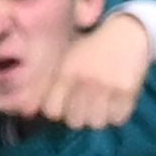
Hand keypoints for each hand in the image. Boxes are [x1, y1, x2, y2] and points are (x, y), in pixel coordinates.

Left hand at [43, 16, 155, 130]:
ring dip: (99, 117)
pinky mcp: (128, 90)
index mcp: (67, 71)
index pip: (52, 111)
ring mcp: (108, 86)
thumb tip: (26, 111)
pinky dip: (117, 115)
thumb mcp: (67, 58)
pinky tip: (116, 102)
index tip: (66, 103)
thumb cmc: (92, 48)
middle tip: (87, 103)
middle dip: (78, 116)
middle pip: (74, 121)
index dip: (58, 111)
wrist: (128, 32)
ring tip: (102, 103)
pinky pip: (118, 119)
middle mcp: (85, 80)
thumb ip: (48, 83)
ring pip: (97, 123)